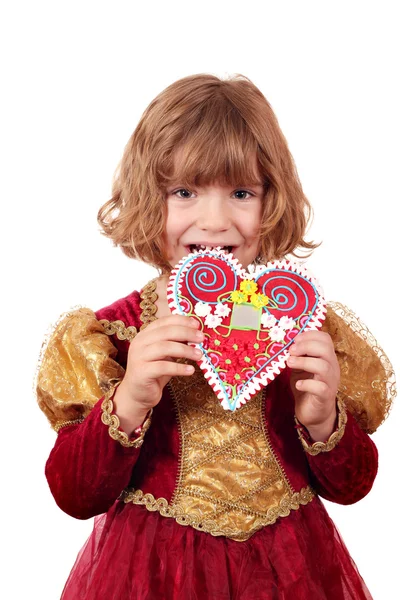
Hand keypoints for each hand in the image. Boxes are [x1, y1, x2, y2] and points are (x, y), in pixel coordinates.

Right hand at [114, 315, 203, 430]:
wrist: (137, 394)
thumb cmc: (154, 372)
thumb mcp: (165, 355)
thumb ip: (175, 343)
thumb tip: (196, 335)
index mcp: (145, 334)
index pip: (164, 321)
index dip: (181, 321)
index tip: (197, 324)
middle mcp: (139, 343)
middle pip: (165, 332)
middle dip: (186, 333)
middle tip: (201, 339)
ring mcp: (138, 357)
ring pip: (164, 348)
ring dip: (185, 350)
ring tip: (199, 355)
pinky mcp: (141, 372)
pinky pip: (163, 367)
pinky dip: (179, 368)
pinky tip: (190, 370)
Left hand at [287, 330, 339, 441]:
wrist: (315, 413)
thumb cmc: (307, 386)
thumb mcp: (300, 367)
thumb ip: (297, 356)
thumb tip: (286, 344)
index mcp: (327, 358)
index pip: (325, 339)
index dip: (310, 335)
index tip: (295, 339)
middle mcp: (332, 368)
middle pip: (325, 349)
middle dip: (306, 346)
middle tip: (291, 351)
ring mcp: (330, 383)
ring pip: (323, 367)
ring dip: (304, 362)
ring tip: (290, 363)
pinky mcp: (325, 397)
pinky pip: (320, 388)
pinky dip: (307, 384)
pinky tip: (298, 384)